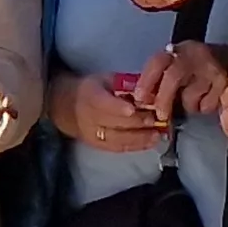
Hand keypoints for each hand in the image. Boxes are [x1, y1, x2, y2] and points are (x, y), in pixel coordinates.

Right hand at [46, 71, 164, 151]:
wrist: (68, 107)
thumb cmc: (95, 89)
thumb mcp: (106, 79)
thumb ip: (125, 84)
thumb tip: (148, 89)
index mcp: (90, 96)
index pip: (103, 103)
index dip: (117, 107)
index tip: (133, 109)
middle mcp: (88, 117)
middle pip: (114, 123)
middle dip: (137, 122)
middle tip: (158, 119)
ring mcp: (92, 133)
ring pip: (117, 139)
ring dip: (140, 137)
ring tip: (159, 134)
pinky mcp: (98, 145)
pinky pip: (118, 148)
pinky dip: (136, 146)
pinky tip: (152, 142)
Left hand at [138, 42, 227, 117]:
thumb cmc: (198, 69)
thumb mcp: (177, 66)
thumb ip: (160, 80)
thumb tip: (144, 101)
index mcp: (178, 50)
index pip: (157, 62)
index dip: (146, 81)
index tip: (140, 99)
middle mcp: (195, 55)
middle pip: (173, 76)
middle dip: (163, 98)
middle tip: (161, 115)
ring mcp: (211, 68)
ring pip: (191, 94)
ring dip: (188, 105)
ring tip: (193, 100)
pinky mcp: (225, 83)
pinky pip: (207, 104)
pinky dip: (204, 107)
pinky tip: (206, 99)